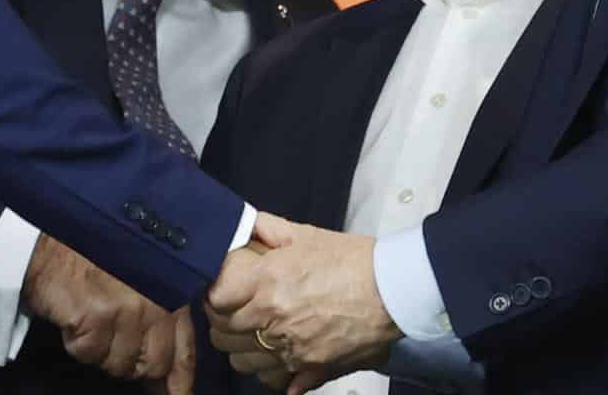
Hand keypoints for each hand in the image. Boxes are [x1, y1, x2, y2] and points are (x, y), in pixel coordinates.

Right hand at [24, 233, 192, 386]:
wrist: (54, 231)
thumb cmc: (97, 247)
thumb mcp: (143, 268)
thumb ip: (162, 308)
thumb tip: (170, 370)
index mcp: (170, 288)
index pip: (184, 349)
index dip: (181, 381)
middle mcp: (153, 301)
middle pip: (153, 364)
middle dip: (135, 362)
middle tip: (114, 338)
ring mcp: (124, 311)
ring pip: (119, 364)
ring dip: (104, 350)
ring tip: (94, 317)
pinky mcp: (94, 318)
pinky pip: (90, 354)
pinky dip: (80, 342)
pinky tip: (77, 315)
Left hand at [205, 213, 399, 393]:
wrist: (394, 290)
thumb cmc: (352, 260)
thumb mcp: (306, 234)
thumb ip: (266, 228)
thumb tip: (242, 227)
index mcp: (268, 281)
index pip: (215, 296)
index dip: (213, 290)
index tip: (221, 286)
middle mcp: (273, 319)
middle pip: (221, 331)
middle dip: (222, 317)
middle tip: (235, 305)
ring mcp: (289, 349)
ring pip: (239, 360)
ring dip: (240, 345)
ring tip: (254, 329)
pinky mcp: (308, 369)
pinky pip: (269, 379)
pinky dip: (267, 369)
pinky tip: (276, 351)